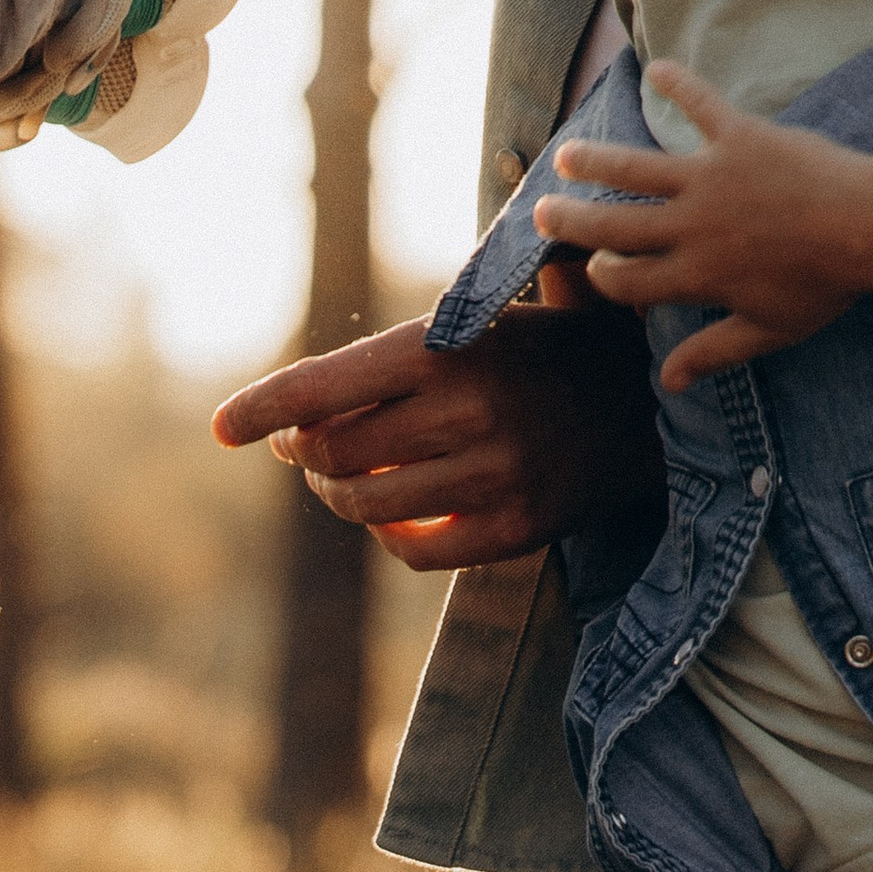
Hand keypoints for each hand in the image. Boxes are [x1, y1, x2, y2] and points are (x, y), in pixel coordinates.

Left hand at [212, 281, 663, 568]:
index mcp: (449, 348)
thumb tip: (293, 417)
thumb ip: (390, 360)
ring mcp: (495, 475)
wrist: (651, 401)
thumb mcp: (478, 320)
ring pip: (367, 506)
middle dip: (306, 451)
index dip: (266, 408)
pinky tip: (394, 513)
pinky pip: (416, 551)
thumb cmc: (542, 351)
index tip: (221, 428)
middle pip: (336, 452)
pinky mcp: (517, 527)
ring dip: (340, 496)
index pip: (328, 385)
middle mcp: (468, 412)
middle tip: (305, 443)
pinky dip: (389, 536)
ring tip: (346, 477)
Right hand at [536, 61, 872, 389]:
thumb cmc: (823, 285)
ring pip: (637, 168)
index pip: (626, 280)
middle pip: (613, 225)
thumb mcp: (768, 330)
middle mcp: (692, 227)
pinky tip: (654, 68)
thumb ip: (713, 351)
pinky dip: (678, 84)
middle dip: (571, 220)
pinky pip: (700, 104)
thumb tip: (669, 381)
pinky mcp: (740, 137)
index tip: (597, 267)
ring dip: (596, 160)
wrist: (868, 226)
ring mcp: (712, 178)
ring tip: (568, 155)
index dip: (603, 276)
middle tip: (542, 211)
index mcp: (695, 276)